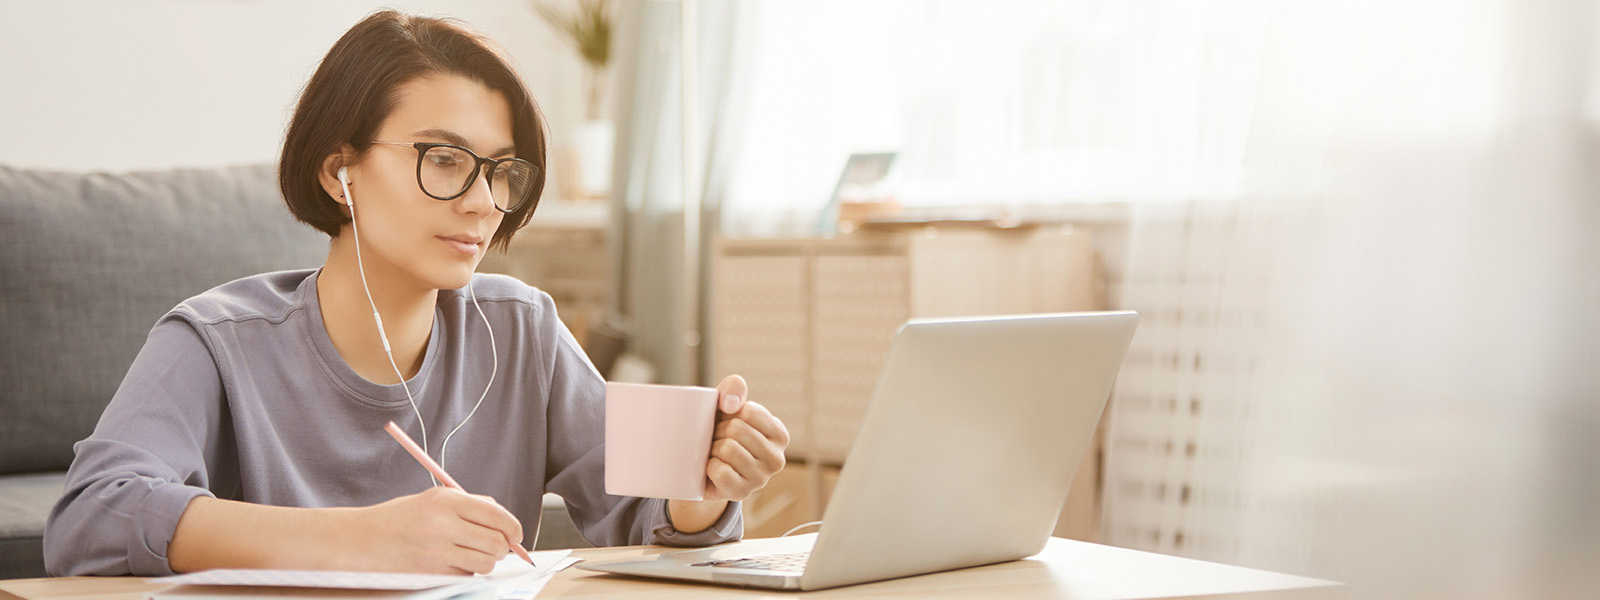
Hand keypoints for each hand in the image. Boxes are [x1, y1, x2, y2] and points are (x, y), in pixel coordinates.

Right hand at [343, 487, 524, 573]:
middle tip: (495, 546)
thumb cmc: (400, 518)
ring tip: (470, 553)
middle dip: (502, 547)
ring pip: (485, 563)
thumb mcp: (435, 499)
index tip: (516, 535)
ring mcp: (437, 552)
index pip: (497, 515)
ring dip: (485, 561)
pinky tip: (449, 561)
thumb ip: (471, 504)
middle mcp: (443, 525)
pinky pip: (466, 576)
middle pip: (497, 543)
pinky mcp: (431, 574)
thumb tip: (504, 518)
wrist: (362, 540)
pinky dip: (465, 571)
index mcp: (447, 501)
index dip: (514, 528)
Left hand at [702, 374, 789, 501]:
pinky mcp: (742, 493)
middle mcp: (777, 459)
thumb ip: (734, 388)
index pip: (748, 411)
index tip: (729, 422)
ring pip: (727, 449)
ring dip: (712, 449)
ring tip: (715, 453)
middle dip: (719, 431)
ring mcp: (761, 479)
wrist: (702, 467)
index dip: (729, 413)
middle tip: (718, 440)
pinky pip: (720, 472)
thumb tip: (731, 404)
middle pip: (736, 429)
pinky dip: (709, 467)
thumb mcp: (727, 403)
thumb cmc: (719, 430)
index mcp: (779, 434)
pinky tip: (712, 469)